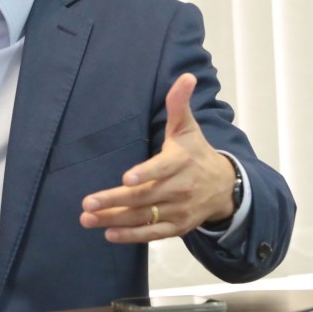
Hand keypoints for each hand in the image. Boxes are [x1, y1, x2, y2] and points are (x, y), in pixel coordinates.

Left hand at [79, 73, 236, 242]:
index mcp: (181, 162)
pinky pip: (153, 234)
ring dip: (115, 219)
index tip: (127, 178)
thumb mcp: (188, 127)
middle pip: (145, 197)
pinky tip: (109, 234)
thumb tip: (186, 77)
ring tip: (88, 219)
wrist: (224, 187)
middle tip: (87, 203)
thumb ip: (179, 104)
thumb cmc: (197, 153)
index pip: (163, 168)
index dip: (146, 174)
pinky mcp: (177, 227)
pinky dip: (132, 236)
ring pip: (144, 217)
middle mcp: (180, 189)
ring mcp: (178, 210)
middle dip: (114, 200)